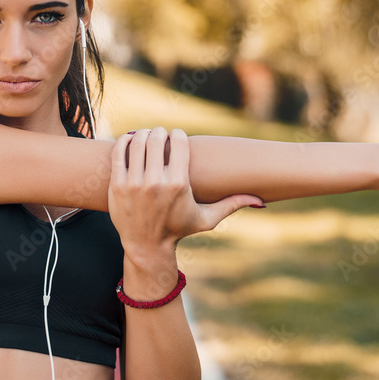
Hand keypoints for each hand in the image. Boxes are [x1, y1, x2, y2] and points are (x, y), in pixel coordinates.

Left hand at [108, 127, 264, 261]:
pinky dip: (125, 141)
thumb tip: (260, 200)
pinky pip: (119, 151)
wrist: (147, 246)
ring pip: (137, 141)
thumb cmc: (179, 229)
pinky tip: (131, 142)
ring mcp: (134, 183)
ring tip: (147, 139)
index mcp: (179, 184)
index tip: (177, 137)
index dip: (178, 134)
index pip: (178, 141)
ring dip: (143, 134)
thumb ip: (231, 205)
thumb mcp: (207, 218)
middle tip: (161, 137)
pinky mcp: (117, 184)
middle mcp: (156, 182)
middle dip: (160, 133)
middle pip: (157, 138)